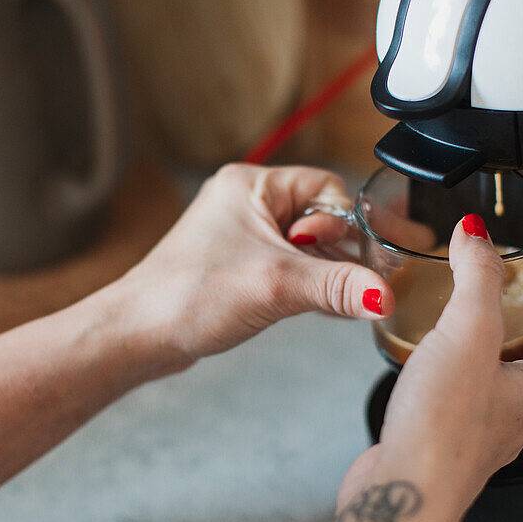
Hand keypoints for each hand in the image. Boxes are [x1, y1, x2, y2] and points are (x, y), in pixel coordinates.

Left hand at [119, 164, 393, 360]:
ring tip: (332, 301)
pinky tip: (320, 308)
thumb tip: (384, 294)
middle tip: (348, 283)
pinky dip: (307, 287)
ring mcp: (242, 236)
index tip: (355, 257)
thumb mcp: (277, 287)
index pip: (328, 188)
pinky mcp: (239, 267)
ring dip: (324, 274)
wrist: (138, 335)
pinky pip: (289, 269)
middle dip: (338, 253)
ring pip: (308, 248)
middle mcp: (247, 204)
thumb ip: (338, 287)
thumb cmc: (186, 296)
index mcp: (252, 186)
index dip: (347, 224)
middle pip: (322, 218)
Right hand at [337, 216, 522, 511]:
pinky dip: (446, 393)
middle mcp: (509, 422)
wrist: (404, 490)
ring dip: (486, 372)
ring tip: (464, 344)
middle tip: (515, 323)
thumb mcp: (468, 332)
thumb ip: (476, 278)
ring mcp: (473, 441)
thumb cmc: (443, 427)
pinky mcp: (436, 451)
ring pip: (492, 400)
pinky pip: (451, 416)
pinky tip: (419, 382)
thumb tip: (477, 233)